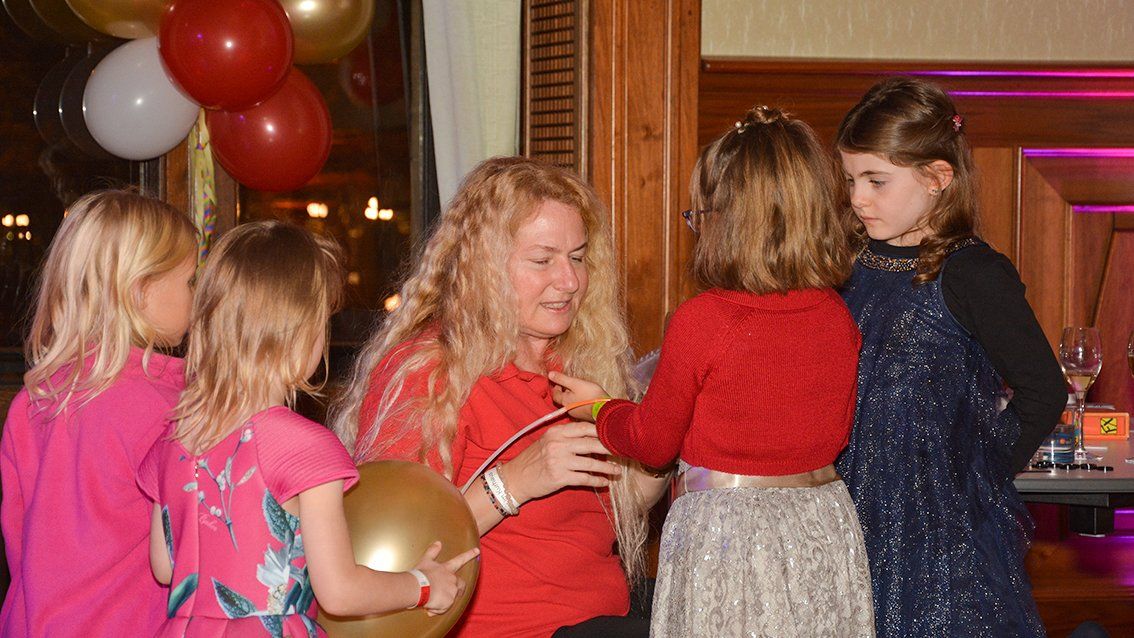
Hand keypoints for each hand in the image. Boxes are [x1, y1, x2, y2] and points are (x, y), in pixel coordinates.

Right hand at [413, 541, 479, 615]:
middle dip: (457, 589)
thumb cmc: (421, 574)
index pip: (460, 560)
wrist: (418, 587)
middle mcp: (452, 579)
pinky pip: (444, 608)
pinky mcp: (450, 601)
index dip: (469, 555)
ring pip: (450, 598)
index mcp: (447, 569)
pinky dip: (437, 609)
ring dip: (441, 601)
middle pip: (460, 584)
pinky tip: (429, 606)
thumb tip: (438, 542)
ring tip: (428, 600)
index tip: (477, 551)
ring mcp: (452, 590)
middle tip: (446, 594)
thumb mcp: (426, 561)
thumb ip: (432, 551)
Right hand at [503, 421, 620, 503]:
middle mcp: (558, 444)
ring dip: (607, 468)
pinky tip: (605, 482)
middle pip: (591, 444)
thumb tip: (591, 434)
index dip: (601, 431)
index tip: (614, 435)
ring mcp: (559, 461)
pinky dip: (597, 480)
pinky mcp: (560, 477)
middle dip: (609, 449)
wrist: (515, 478)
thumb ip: (566, 436)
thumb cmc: (533, 459)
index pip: (584, 428)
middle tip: (622, 451)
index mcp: (556, 432)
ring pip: (591, 463)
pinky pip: (584, 479)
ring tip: (618, 471)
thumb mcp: (546, 441)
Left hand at [548, 371, 608, 420]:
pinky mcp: (585, 416)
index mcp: (564, 401)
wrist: (605, 410)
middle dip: (564, 392)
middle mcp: (568, 409)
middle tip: (569, 385)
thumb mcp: (575, 383)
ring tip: (578, 390)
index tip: (560, 382)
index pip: (555, 394)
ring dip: (572, 397)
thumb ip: (562, 379)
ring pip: (570, 404)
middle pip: (562, 400)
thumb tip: (550, 374)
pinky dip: (579, 402)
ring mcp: (577, 414)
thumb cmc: (590, 395)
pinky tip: (585, 398)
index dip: (556, 387)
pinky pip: (578, 408)